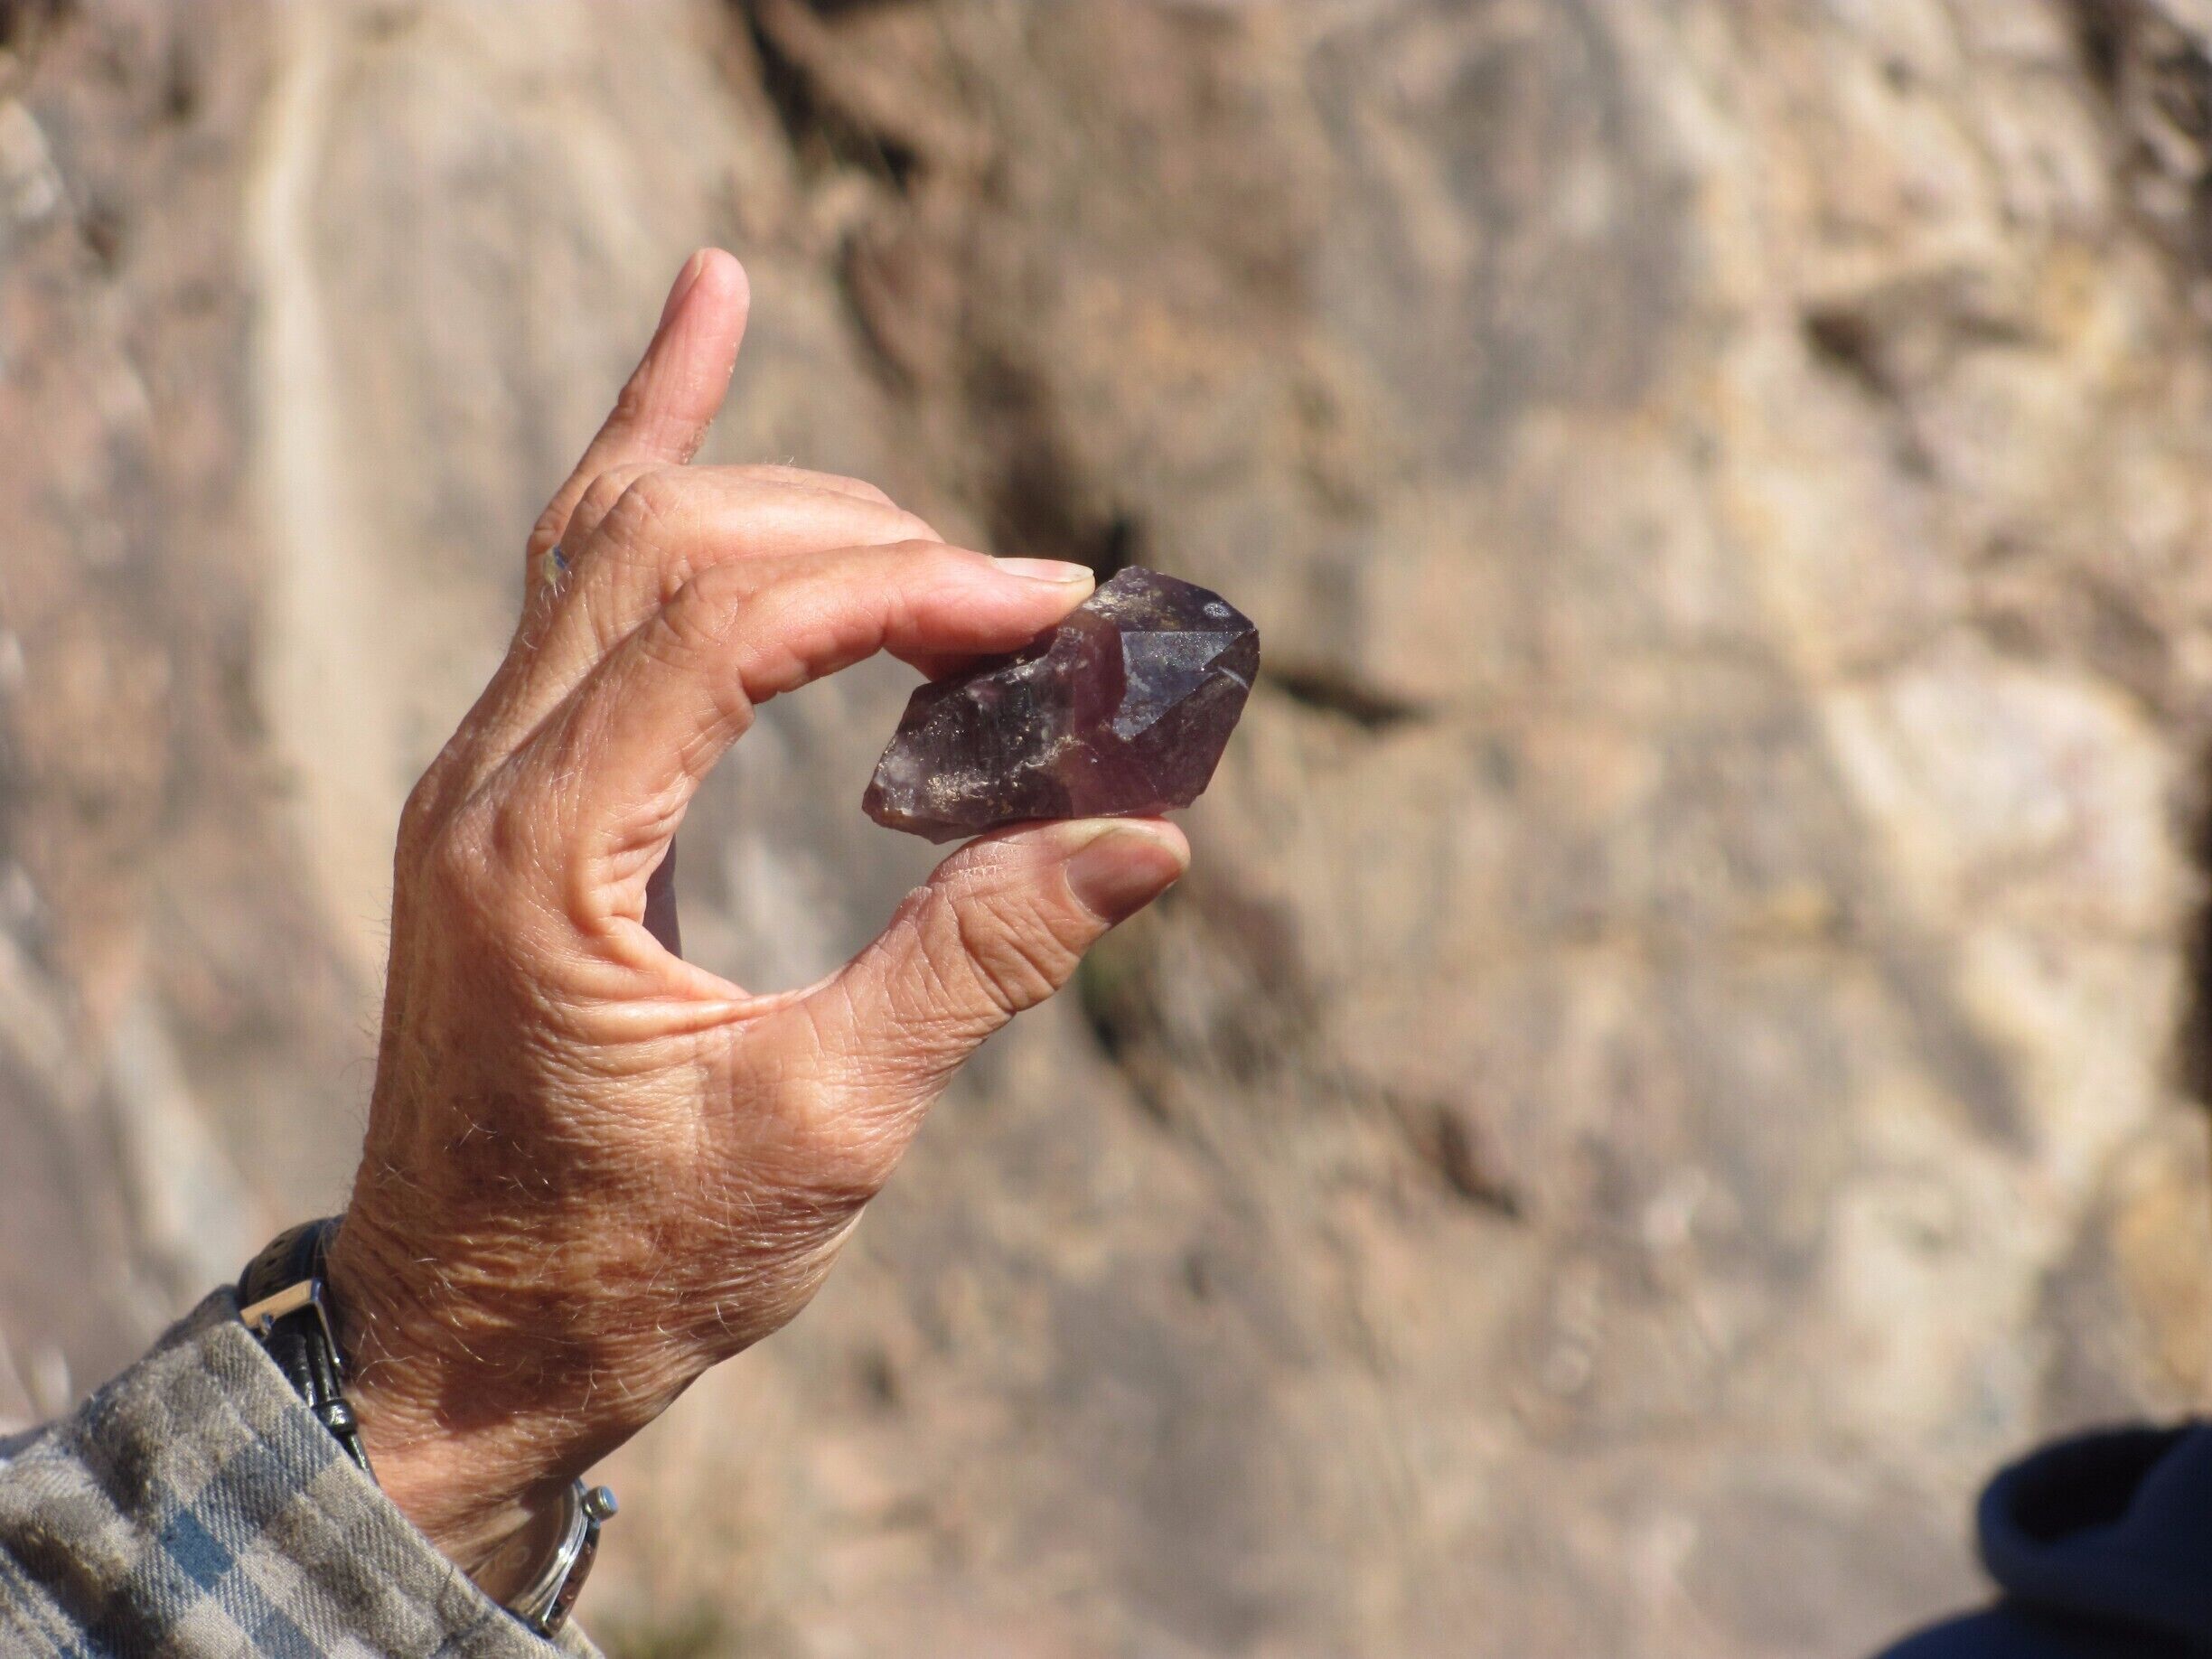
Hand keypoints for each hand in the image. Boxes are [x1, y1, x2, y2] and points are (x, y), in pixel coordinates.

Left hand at [322, 250, 1188, 1589]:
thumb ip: (977, 963)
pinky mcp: (509, 787)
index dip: (908, 590)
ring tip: (942, 548)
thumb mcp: (826, 1128)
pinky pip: (577, 574)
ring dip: (790, 501)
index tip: (1053, 615)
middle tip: (1023, 619)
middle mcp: (486, 778)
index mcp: (546, 854)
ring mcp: (481, 771)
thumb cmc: (632, 1264)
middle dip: (870, 542)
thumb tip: (1149, 839)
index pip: (732, 627)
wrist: (462, 1341)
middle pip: (671, 540)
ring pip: (617, 533)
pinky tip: (707, 311)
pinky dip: (651, 441)